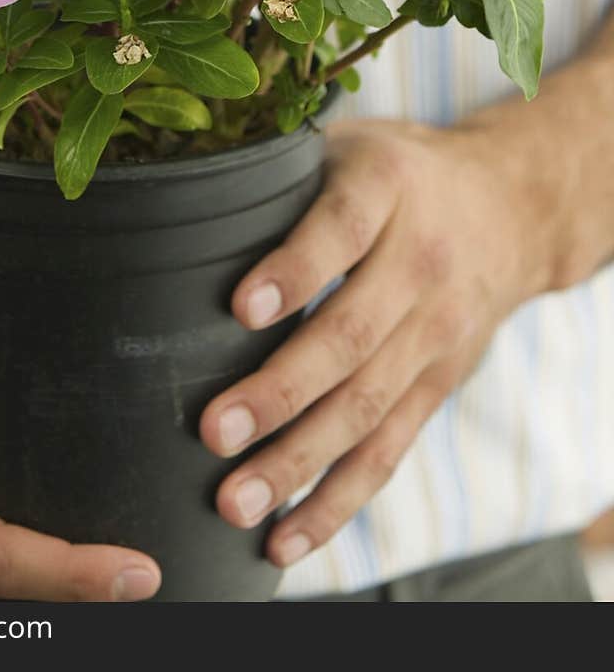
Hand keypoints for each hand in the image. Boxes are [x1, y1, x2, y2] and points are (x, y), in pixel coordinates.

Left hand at [200, 116, 555, 567]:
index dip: (296, 269)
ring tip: (236, 500)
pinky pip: (389, 449)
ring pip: (368, 406)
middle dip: (281, 391)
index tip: (240, 308)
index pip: (342, 230)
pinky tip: (286, 537)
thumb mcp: (349, 144)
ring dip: (300, 461)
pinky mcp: (438, 384)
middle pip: (352, 336)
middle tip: (214, 431)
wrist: (509, 207)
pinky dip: (339, 500)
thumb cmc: (395, 171)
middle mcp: (419, 263)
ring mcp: (435, 332)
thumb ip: (281, 170)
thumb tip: (171, 201)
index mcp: (388, 188)